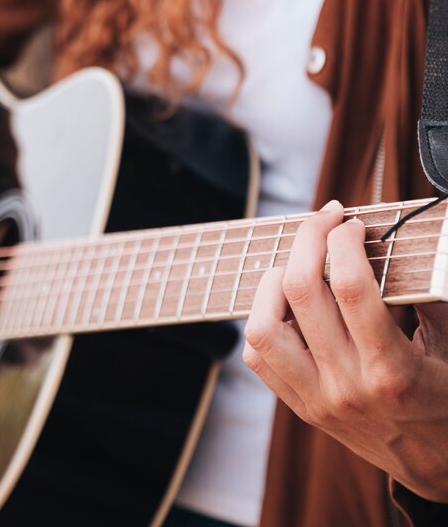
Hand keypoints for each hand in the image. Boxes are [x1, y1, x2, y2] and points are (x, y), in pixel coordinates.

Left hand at [243, 200, 447, 502]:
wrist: (436, 466)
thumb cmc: (447, 399)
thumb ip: (427, 295)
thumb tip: (395, 241)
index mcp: (392, 369)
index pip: (350, 285)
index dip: (343, 240)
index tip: (351, 224)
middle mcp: (346, 384)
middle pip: (300, 292)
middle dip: (306, 240)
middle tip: (323, 221)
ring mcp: (315, 398)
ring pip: (263, 326)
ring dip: (272, 282)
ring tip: (295, 265)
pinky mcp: (298, 406)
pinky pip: (257, 357)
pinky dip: (262, 320)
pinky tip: (284, 304)